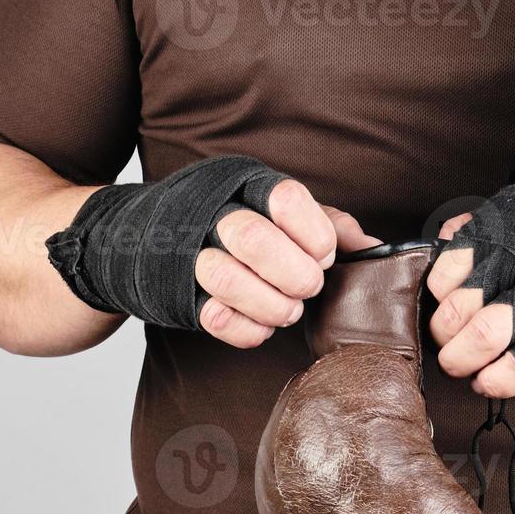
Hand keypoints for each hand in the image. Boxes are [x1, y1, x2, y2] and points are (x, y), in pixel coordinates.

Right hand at [46, 156, 378, 348]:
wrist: (140, 237)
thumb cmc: (227, 223)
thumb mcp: (276, 211)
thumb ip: (324, 223)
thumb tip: (374, 247)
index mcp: (245, 184)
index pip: (286, 199)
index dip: (314, 233)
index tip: (325, 254)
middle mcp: (211, 213)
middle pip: (252, 238)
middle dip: (293, 273)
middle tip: (308, 287)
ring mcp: (187, 253)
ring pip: (226, 278)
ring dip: (269, 304)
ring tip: (286, 311)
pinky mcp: (175, 293)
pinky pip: (211, 316)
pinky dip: (244, 328)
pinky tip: (258, 325)